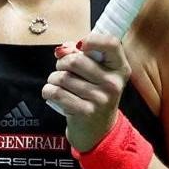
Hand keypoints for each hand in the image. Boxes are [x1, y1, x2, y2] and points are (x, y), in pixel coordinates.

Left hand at [42, 33, 129, 151]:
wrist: (98, 129)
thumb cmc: (94, 93)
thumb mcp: (97, 73)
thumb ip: (82, 55)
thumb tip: (62, 50)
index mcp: (120, 68)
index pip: (111, 43)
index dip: (92, 39)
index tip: (80, 45)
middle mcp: (113, 83)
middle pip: (76, 60)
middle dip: (62, 63)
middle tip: (63, 69)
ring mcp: (100, 99)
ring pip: (62, 77)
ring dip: (54, 78)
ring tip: (59, 84)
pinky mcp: (85, 111)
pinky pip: (56, 92)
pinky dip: (48, 90)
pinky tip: (53, 93)